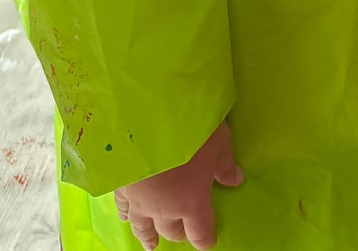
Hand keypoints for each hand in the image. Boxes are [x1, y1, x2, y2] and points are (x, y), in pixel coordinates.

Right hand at [114, 122, 242, 249]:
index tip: (208, 242)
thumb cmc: (192, 132)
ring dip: (148, 235)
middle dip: (179, 232)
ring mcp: (140, 200)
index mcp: (192, 203)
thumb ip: (226, 165)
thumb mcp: (219, 143)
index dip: (205, 240)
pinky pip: (122, 207)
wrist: (148, 119)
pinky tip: (124, 217)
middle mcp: (164, 209)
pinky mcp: (121, 186)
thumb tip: (236, 180)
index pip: (200, 233)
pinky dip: (125, 214)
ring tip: (149, 245)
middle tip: (182, 231)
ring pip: (143, 226)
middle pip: (172, 230)